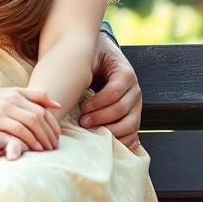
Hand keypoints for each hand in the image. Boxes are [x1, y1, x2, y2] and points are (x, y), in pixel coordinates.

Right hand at [0, 86, 60, 151]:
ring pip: (32, 122)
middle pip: (40, 115)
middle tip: (55, 147)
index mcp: (17, 92)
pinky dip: (29, 139)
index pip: (44, 107)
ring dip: (43, 137)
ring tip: (47, 150)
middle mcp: (13, 98)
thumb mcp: (7, 95)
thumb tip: (57, 105)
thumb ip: (31, 97)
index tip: (57, 137)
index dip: (54, 123)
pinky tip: (33, 149)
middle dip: (51, 133)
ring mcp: (4, 107)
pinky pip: (18, 129)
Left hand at [80, 33, 141, 149]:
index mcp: (125, 73)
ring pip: (130, 124)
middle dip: (101, 118)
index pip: (115, 92)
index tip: (82, 107)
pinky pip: (134, 133)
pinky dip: (124, 141)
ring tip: (93, 133)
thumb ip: (83, 67)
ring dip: (111, 131)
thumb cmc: (94, 59)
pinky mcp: (134, 116)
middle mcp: (135, 90)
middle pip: (122, 109)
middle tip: (83, 122)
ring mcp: (136, 105)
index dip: (98, 102)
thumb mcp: (90, 57)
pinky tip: (110, 144)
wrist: (105, 57)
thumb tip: (66, 82)